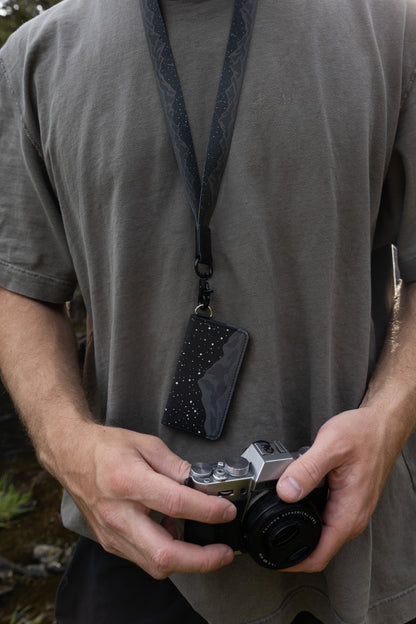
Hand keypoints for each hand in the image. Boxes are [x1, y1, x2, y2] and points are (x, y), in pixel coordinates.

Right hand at [57, 424, 235, 578]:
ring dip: (186, 560)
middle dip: (200, 560)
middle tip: (223, 553)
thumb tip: (202, 485)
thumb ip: (177, 466)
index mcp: (128, 481)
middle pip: (164, 554)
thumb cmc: (105, 448)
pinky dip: (166, 552)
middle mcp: (118, 514)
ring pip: (155, 564)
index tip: (226, 511)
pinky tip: (173, 533)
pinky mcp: (110, 542)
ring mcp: (112, 533)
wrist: (71, 456)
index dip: (207, 510)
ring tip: (203, 543)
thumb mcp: (146, 444)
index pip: (175, 503)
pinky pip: (144, 558)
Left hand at [275, 407, 402, 571]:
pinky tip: (294, 494)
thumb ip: (307, 470)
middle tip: (266, 526)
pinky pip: (321, 515)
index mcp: (348, 513)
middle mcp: (350, 516)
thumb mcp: (331, 446)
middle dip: (290, 542)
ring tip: (277, 507)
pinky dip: (305, 509)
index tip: (272, 558)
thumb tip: (286, 491)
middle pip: (316, 546)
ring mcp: (349, 510)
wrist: (382, 425)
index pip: (319, 556)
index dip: (293, 562)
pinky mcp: (345, 500)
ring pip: (318, 529)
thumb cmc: (365, 433)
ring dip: (297, 523)